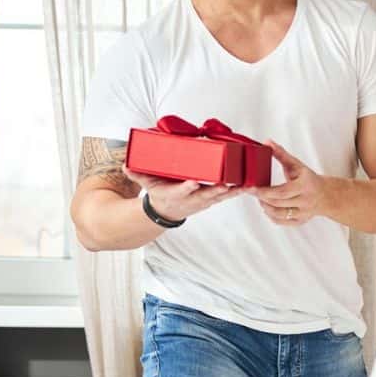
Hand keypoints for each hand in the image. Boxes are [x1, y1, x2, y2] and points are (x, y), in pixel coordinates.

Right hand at [124, 168, 243, 221]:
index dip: (187, 187)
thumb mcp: (147, 184)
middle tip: (225, 184)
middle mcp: (192, 198)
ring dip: (232, 191)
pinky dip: (238, 190)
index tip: (193, 182)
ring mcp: (204, 199)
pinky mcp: (213, 198)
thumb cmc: (160, 193)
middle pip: (206, 194)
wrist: (168, 211)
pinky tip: (250, 185)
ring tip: (245, 185)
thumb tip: (125, 165)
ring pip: (220, 195)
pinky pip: (227, 195)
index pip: (182, 190)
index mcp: (176, 193)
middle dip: (215, 189)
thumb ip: (137, 174)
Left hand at [251, 141, 330, 225]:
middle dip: (262, 197)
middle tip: (252, 190)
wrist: (325, 195)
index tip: (253, 187)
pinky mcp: (300, 221)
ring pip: (278, 214)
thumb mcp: (296, 164)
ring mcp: (303, 213)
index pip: (282, 192)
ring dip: (265, 206)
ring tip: (260, 198)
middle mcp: (305, 201)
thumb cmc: (308, 178)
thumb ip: (281, 154)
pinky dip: (271, 215)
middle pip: (278, 203)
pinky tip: (268, 207)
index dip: (265, 192)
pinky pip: (281, 222)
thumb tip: (267, 142)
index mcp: (305, 185)